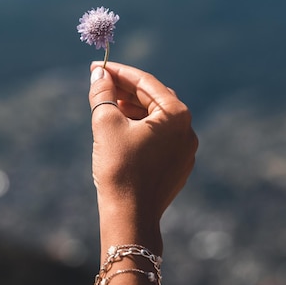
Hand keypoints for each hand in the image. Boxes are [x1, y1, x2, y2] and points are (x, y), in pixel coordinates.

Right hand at [89, 62, 197, 242]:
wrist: (130, 217)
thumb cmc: (119, 168)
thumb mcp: (106, 124)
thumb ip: (102, 93)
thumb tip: (98, 75)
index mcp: (177, 115)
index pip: (146, 82)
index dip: (119, 72)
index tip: (98, 67)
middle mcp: (187, 130)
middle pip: (153, 99)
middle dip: (125, 89)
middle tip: (100, 83)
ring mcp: (184, 150)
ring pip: (155, 119)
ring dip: (131, 108)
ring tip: (106, 104)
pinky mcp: (177, 166)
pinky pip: (158, 137)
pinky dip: (139, 127)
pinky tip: (120, 128)